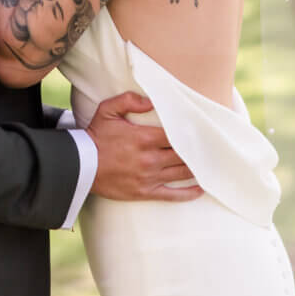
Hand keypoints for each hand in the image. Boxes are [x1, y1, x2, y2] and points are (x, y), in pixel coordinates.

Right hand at [87, 92, 202, 201]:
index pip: (177, 135)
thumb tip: (152, 101)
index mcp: (144, 138)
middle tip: (214, 147)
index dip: (192, 132)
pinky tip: (200, 189)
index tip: (204, 130)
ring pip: (182, 173)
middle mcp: (150, 159)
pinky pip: (172, 195)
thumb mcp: (107, 110)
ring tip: (211, 164)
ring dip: (198, 169)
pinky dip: (188, 193)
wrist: (80, 165)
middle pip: (184, 154)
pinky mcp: (144, 192)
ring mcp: (149, 177)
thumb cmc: (95, 136)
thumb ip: (129, 100)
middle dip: (200, 150)